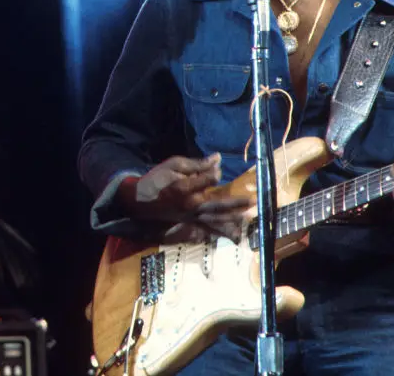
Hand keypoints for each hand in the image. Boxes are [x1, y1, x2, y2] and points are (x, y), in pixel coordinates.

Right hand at [119, 154, 255, 242]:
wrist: (140, 200)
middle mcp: (190, 205)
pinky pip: (207, 228)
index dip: (215, 172)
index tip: (218, 166)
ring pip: (215, 219)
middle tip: (252, 201)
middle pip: (217, 204)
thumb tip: (218, 159)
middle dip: (236, 203)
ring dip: (232, 219)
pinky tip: (233, 235)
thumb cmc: (157, 179)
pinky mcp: (189, 222)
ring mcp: (190, 216)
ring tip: (248, 218)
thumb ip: (197, 164)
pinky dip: (220, 232)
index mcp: (185, 188)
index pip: (208, 179)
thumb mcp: (173, 164)